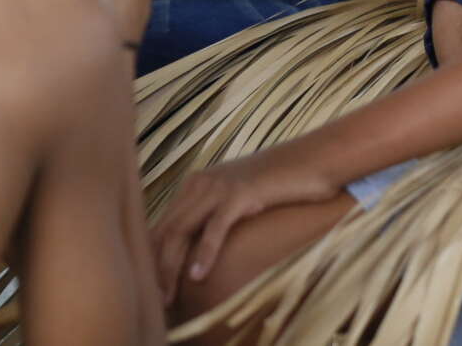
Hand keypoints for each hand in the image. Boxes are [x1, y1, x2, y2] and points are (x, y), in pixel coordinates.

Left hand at [153, 142, 347, 299]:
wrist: (309, 160)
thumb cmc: (277, 185)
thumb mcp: (238, 199)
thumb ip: (216, 214)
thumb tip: (201, 246)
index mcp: (194, 185)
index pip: (162, 224)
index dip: (153, 255)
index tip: (152, 285)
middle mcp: (199, 183)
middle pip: (166, 230)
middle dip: (157, 267)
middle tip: (157, 300)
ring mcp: (218, 187)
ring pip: (182, 231)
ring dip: (171, 266)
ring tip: (168, 296)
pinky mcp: (239, 194)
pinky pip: (215, 228)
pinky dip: (204, 254)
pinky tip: (197, 276)